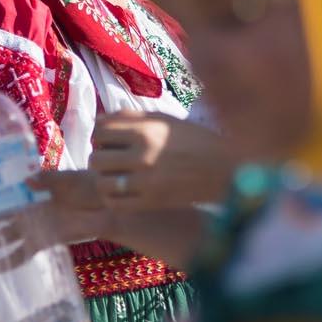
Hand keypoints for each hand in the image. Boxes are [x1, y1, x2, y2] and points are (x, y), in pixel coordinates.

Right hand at [0, 173, 107, 272]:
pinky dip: (5, 263)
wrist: (108, 204)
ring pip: (3, 239)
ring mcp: (36, 228)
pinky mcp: (45, 241)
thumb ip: (46, 180)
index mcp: (31, 195)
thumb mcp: (65, 179)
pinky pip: (21, 255)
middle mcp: (30, 213)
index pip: (0, 199)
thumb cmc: (88, 186)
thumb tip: (27, 181)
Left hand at [91, 111, 233, 208]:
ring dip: (105, 179)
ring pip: (102, 182)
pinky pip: (115, 203)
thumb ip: (132, 118)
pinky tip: (123, 191)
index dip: (100, 134)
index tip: (108, 139)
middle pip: (97, 158)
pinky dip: (113, 197)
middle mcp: (143, 156)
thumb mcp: (166, 120)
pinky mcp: (151, 203)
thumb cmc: (196, 140)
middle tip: (112, 159)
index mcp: (146, 131)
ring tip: (116, 177)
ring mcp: (146, 182)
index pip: (100, 130)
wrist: (224, 170)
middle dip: (100, 157)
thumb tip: (100, 121)